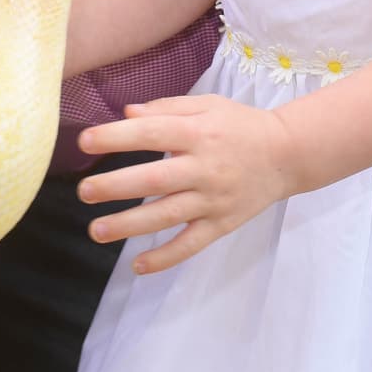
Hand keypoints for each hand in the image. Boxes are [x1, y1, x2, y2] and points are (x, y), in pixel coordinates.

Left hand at [75, 94, 296, 272]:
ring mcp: (213, 199)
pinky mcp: (222, 223)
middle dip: (115, 186)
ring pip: (167, 215)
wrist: (288, 154)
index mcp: (197, 133)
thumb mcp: (207, 105)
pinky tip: (138, 266)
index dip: (116, 137)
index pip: (151, 134)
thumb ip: (166, 108)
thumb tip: (126, 113)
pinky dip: (166, 257)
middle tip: (84, 191)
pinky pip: (192, 244)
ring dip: (130, 225)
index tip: (84, 142)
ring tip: (96, 230)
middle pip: (154, 179)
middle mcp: (204, 167)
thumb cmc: (240, 125)